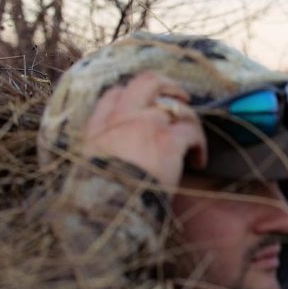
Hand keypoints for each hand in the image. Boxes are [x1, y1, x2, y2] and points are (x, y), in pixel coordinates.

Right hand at [80, 71, 206, 188]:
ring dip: (190, 121)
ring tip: (193, 142)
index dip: (134, 95)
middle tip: (182, 99)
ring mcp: (147, 125)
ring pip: (178, 107)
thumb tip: (120, 150)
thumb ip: (101, 148)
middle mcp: (123, 117)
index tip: (147, 107)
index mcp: (99, 125)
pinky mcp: (169, 140)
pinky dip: (200, 145)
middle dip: (169, 85)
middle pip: (148, 82)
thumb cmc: (100, 194)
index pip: (116, 94)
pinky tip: (198, 162)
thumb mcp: (87, 165)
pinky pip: (192, 131)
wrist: (110, 206)